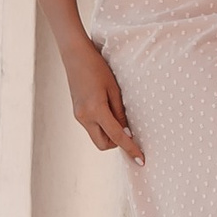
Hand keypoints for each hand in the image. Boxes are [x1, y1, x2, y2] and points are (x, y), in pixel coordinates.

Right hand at [66, 44, 143, 162]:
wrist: (75, 56)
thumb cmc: (98, 68)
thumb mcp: (114, 89)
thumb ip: (120, 112)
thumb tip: (126, 132)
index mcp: (95, 110)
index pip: (116, 136)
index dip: (130, 149)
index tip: (141, 160)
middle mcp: (84, 117)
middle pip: (103, 144)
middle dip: (117, 144)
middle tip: (129, 132)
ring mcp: (79, 116)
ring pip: (97, 137)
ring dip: (110, 135)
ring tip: (119, 117)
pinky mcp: (77, 113)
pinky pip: (92, 127)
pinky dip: (103, 126)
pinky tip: (110, 113)